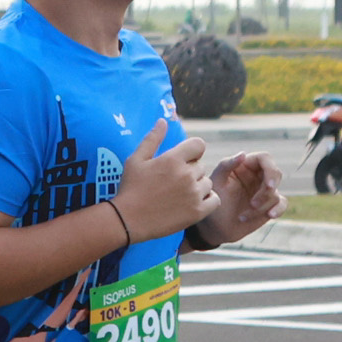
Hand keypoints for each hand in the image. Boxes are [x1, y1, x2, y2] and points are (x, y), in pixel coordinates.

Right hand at [108, 122, 209, 242]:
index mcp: (173, 159)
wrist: (127, 220)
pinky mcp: (197, 212)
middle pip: (201, 166)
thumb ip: (152, 139)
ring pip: (207, 183)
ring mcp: (194, 194)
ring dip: (197, 186)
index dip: (191, 151)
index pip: (198, 145)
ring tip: (179, 194)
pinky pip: (214, 200)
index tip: (181, 160)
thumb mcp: (136, 160)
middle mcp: (187, 175)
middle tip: (172, 182)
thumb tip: (163, 121)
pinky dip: (207, 200)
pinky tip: (192, 202)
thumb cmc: (130, 188)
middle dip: (190, 171)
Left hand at [197, 150, 282, 246]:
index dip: (270, 168)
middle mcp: (257, 175)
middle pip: (275, 174)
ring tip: (242, 216)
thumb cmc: (213, 199)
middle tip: (253, 204)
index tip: (269, 185)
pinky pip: (282, 204)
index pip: (265, 158)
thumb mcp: (216, 182)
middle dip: (266, 191)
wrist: (215, 226)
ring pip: (275, 193)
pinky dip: (278, 210)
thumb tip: (243, 154)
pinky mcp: (269, 204)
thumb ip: (226, 165)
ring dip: (261, 206)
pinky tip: (270, 215)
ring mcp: (264, 190)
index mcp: (245, 165)